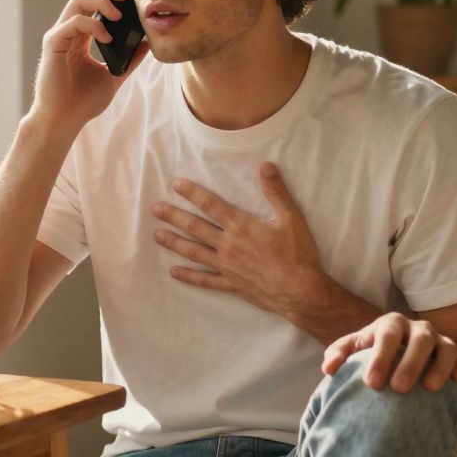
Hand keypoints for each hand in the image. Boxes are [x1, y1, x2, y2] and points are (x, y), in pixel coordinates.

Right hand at [28, 0, 150, 130]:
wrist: (64, 120)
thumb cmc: (83, 102)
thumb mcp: (114, 76)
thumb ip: (130, 60)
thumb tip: (146, 43)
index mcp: (80, 36)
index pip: (92, 2)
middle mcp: (68, 31)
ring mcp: (59, 36)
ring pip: (77, 0)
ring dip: (101, 1)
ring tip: (118, 16)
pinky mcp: (53, 44)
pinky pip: (73, 22)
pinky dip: (93, 24)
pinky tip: (107, 38)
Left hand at [152, 162, 323, 314]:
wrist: (300, 290)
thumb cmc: (297, 254)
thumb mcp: (291, 218)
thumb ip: (276, 191)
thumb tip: (265, 166)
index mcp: (241, 226)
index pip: (210, 205)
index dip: (192, 193)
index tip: (175, 185)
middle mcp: (228, 245)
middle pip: (195, 227)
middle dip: (174, 216)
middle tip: (155, 209)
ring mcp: (226, 266)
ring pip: (194, 252)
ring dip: (174, 243)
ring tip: (157, 235)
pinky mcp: (230, 284)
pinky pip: (204, 280)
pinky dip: (188, 277)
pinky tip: (174, 273)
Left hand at [323, 312, 456, 392]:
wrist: (394, 352)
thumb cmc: (371, 352)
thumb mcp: (353, 349)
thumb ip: (338, 354)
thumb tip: (328, 369)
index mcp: (390, 324)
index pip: (386, 335)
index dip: (380, 358)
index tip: (372, 384)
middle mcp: (417, 328)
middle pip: (419, 339)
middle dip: (410, 363)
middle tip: (398, 389)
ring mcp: (438, 340)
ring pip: (446, 348)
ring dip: (439, 367)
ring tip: (429, 389)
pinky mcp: (454, 354)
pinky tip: (455, 385)